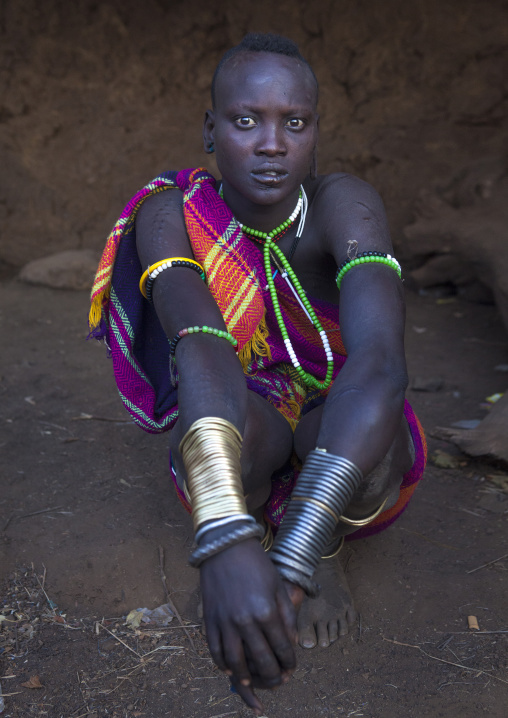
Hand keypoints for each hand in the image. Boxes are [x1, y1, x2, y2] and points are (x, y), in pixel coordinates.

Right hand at [200, 538, 297, 714]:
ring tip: (253, 684)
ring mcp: (224, 622)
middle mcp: (244, 621)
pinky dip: (222, 665)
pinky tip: (230, 671)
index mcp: (266, 611)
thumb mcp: (278, 586)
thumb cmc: (256, 563)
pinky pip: (215, 650)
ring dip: (245, 678)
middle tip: (277, 681)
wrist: (226, 545)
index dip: (289, 661)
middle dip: (272, 676)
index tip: (291, 667)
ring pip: (235, 662)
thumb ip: (287, 616)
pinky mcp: (210, 620)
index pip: (281, 648)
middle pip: (260, 660)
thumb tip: (291, 643)